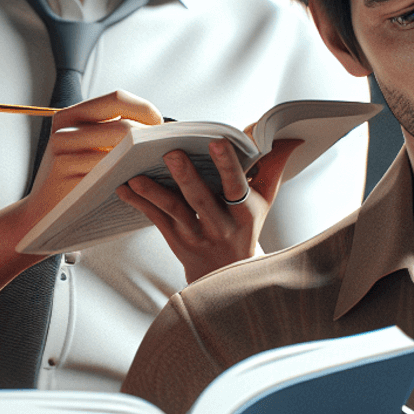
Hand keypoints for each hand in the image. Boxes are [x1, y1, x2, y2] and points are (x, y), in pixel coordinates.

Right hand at [21, 90, 162, 230]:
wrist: (44, 214)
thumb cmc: (77, 181)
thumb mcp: (90, 150)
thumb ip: (115, 133)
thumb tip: (163, 127)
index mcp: (71, 115)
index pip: (117, 98)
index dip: (145, 110)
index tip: (161, 128)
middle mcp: (63, 128)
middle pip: (123, 125)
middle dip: (150, 140)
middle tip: (165, 153)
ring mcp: (61, 150)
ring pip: (119, 149)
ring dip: (142, 160)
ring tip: (156, 168)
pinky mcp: (63, 175)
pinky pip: (108, 173)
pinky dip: (128, 177)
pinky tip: (138, 184)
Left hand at [118, 138, 300, 281]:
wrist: (228, 276)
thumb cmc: (246, 227)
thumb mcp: (264, 201)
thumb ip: (272, 167)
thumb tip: (289, 137)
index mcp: (244, 211)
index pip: (237, 186)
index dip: (228, 165)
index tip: (217, 141)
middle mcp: (220, 225)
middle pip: (202, 200)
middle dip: (187, 177)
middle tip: (172, 154)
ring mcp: (196, 236)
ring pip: (175, 212)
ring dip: (155, 193)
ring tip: (137, 177)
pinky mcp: (176, 241)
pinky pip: (156, 220)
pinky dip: (140, 203)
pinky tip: (124, 188)